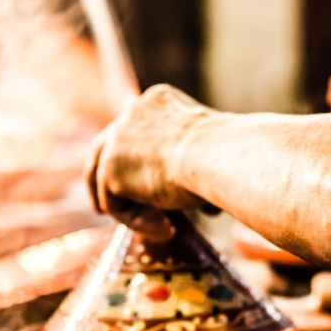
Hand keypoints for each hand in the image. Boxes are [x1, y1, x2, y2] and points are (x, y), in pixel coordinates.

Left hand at [85, 84, 217, 237]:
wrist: (217, 155)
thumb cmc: (228, 155)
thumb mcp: (210, 152)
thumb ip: (194, 167)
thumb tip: (207, 206)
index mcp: (156, 101)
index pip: (133, 131)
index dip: (132, 161)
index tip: (143, 187)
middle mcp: (129, 114)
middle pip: (102, 150)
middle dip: (103, 180)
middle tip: (104, 208)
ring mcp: (115, 140)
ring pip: (106, 183)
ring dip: (129, 210)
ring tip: (165, 229)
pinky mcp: (109, 170)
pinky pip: (114, 205)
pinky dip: (136, 222)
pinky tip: (167, 229)